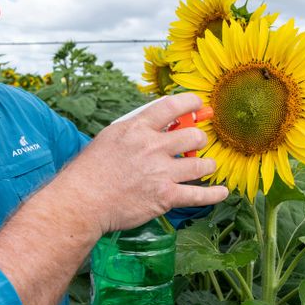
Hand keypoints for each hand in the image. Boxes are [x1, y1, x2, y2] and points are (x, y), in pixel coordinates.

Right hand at [58, 93, 229, 233]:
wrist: (82, 201)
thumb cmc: (89, 172)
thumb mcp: (109, 138)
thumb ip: (133, 130)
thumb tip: (151, 125)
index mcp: (137, 129)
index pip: (171, 106)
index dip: (190, 102)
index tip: (198, 104)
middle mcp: (153, 147)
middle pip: (193, 136)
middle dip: (199, 139)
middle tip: (197, 143)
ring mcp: (161, 172)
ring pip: (200, 164)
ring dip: (208, 165)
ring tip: (208, 166)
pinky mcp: (165, 197)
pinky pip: (198, 195)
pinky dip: (214, 194)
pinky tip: (222, 192)